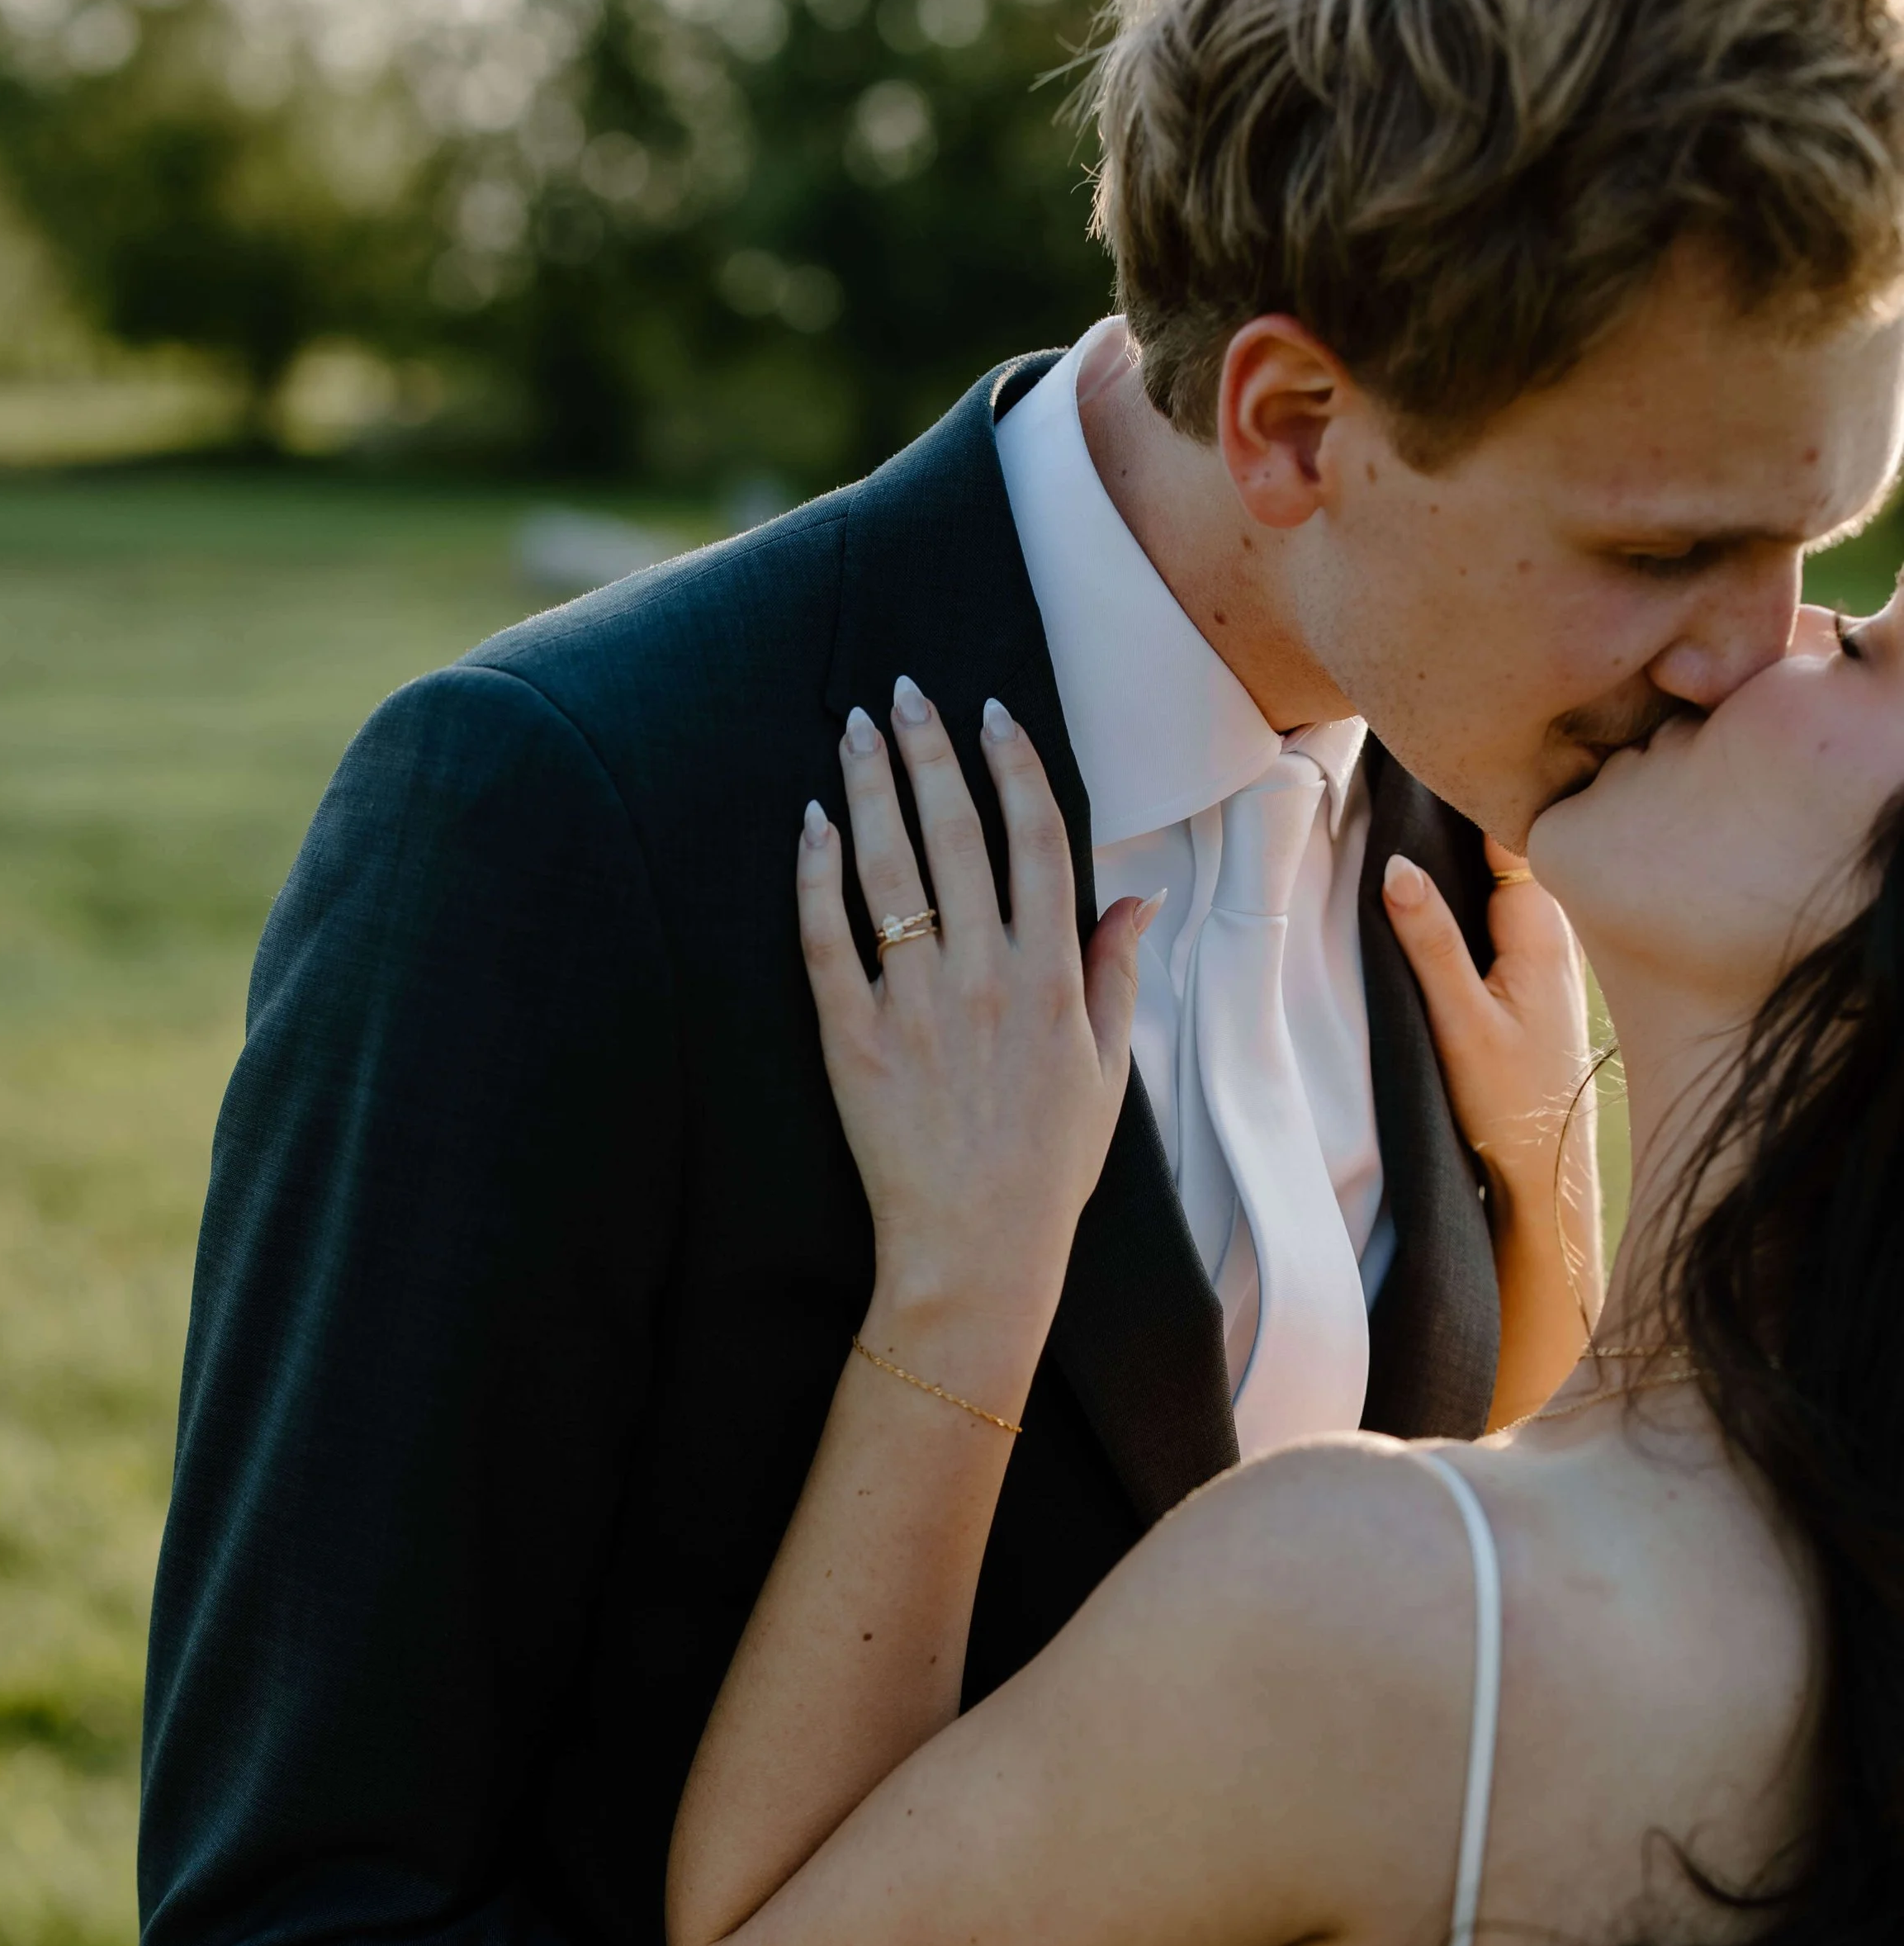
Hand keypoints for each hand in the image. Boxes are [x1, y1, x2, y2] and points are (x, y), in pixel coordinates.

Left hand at [799, 682, 1141, 1369]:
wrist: (975, 1254)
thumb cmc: (1046, 1171)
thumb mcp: (1106, 1073)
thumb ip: (1114, 975)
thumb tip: (1134, 895)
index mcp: (1054, 979)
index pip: (1038, 840)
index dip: (1014, 765)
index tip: (991, 712)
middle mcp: (987, 977)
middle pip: (957, 832)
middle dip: (930, 749)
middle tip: (905, 691)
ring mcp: (917, 1005)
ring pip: (890, 868)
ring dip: (870, 787)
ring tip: (854, 729)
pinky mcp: (854, 1040)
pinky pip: (829, 939)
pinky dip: (818, 875)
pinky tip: (812, 825)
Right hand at [1382, 841, 1601, 1424]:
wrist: (1548, 1168)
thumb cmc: (1509, 1101)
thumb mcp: (1457, 1021)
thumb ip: (1428, 940)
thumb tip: (1396, 865)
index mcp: (1541, 927)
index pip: (1508, 829)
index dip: (1466, 795)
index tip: (1421, 765)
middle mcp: (1556, 929)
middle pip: (1509, 846)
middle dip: (1462, 816)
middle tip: (1401, 786)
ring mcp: (1550, 951)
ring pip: (1505, 879)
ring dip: (1466, 857)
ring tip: (1412, 823)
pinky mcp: (1539, 974)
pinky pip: (1505, 910)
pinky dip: (1475, 893)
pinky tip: (1441, 891)